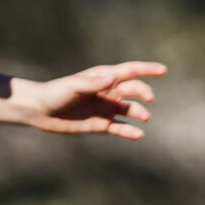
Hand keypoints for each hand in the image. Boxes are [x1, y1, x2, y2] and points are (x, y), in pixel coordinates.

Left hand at [0, 61, 164, 138]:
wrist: (40, 110)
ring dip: (139, 112)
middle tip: (149, 99)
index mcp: (103, 77)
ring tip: (145, 118)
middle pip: (133, 89)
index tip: (163, 70)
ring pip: (130, 109)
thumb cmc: (56, 93)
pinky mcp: (100, 124)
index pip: (130, 71)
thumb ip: (94, 83)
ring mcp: (105, 108)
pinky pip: (120, 128)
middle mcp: (108, 91)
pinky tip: (139, 135)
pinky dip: (130, 131)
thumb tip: (113, 78)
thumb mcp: (74, 87)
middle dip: (144, 93)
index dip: (148, 69)